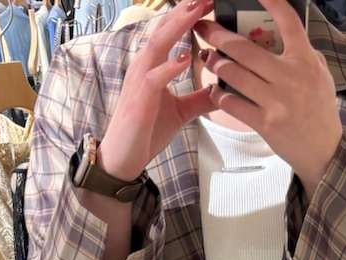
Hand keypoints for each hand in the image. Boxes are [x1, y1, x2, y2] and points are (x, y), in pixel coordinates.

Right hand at [98, 0, 216, 179]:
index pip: (170, 32)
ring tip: (196, 12)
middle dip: (185, 12)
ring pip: (157, 46)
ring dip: (177, 28)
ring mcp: (139, 82)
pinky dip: (169, 67)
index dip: (188, 15)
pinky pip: (154, 79)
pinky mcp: (139, 102)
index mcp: (152, 66)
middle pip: (163, 30)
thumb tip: (222, 91)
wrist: (123, 158)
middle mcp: (143, 67)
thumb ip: (200, 99)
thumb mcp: (181, 112)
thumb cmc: (145, 132)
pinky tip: (184, 58)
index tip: (208, 2)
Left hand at [194, 0, 342, 196]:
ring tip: (207, 57)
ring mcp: (276, 101)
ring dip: (215, 63)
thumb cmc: (320, 111)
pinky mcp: (265, 123)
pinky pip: (233, 104)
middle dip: (218, 35)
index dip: (271, 1)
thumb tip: (280, 34)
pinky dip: (219, 95)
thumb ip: (303, 54)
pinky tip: (214, 90)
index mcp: (306, 60)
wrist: (323, 151)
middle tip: (205, 28)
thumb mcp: (320, 75)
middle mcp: (291, 77)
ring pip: (234, 74)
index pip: (288, 21)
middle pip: (245, 48)